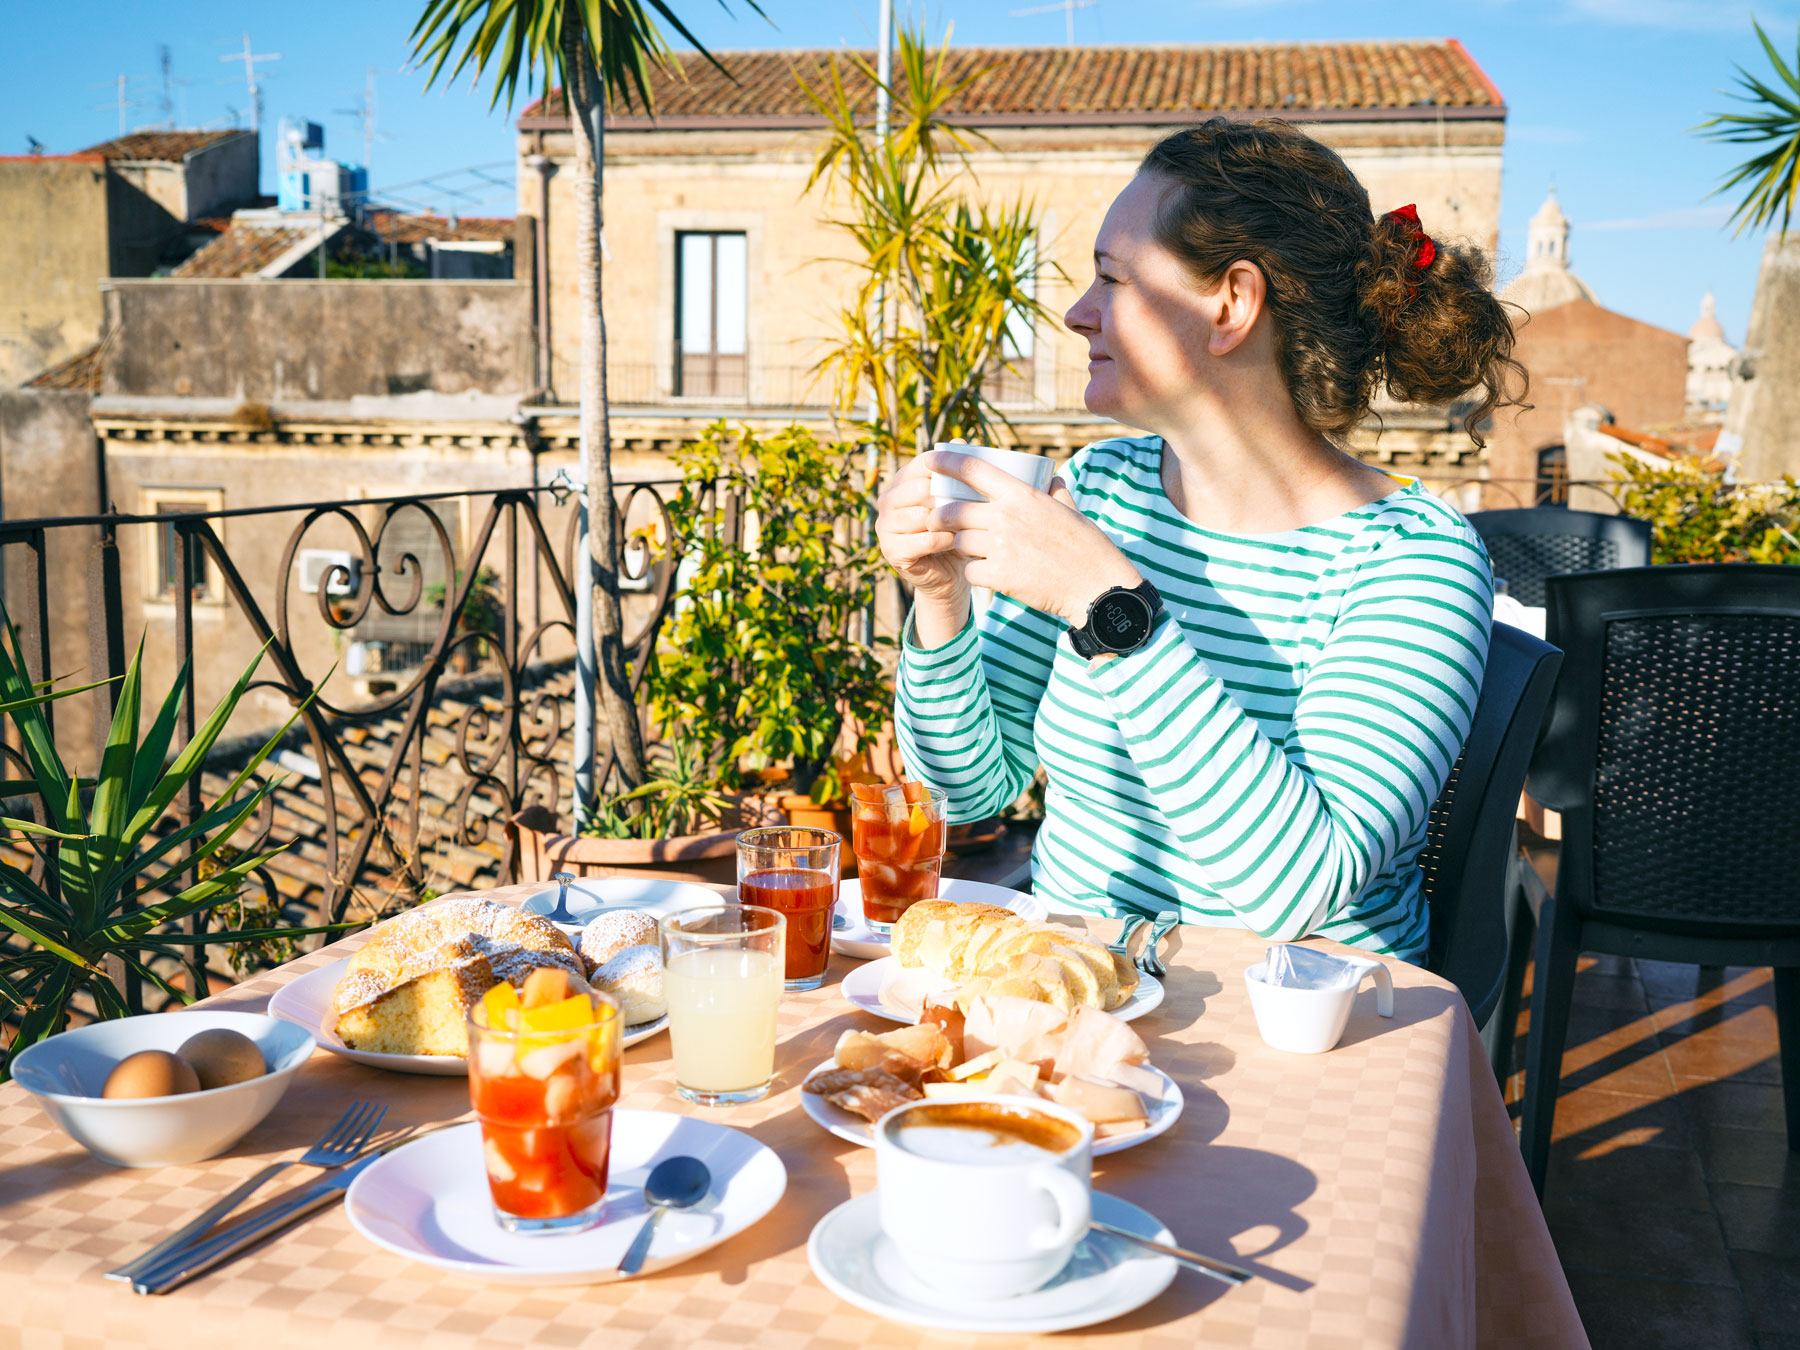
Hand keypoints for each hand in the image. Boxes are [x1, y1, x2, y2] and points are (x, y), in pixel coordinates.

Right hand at [875, 451, 968, 606]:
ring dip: (947, 522)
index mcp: (901, 480)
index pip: (922, 463)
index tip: (972, 479)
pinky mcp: (891, 551)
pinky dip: (944, 541)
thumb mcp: (960, 498)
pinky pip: (923, 540)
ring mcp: (885, 525)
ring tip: (963, 527)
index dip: (948, 470)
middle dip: (948, 499)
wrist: (951, 572)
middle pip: (921, 488)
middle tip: (970, 508)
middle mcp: (888, 499)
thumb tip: (961, 440)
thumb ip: (958, 471)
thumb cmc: (956, 529)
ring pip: (921, 515)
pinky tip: (955, 542)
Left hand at [927, 450, 1142, 625]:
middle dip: (939, 516)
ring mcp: (1000, 548)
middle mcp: (1006, 518)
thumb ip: (1057, 492)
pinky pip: (970, 572)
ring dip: (961, 546)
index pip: (973, 469)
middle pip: (953, 511)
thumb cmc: (1087, 547)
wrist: (1096, 585)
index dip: (946, 462)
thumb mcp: (1072, 511)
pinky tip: (988, 575)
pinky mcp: (999, 576)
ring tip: (972, 551)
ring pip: (959, 542)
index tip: (931, 458)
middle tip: (937, 521)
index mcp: (1022, 496)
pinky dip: (975, 574)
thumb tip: (1053, 478)